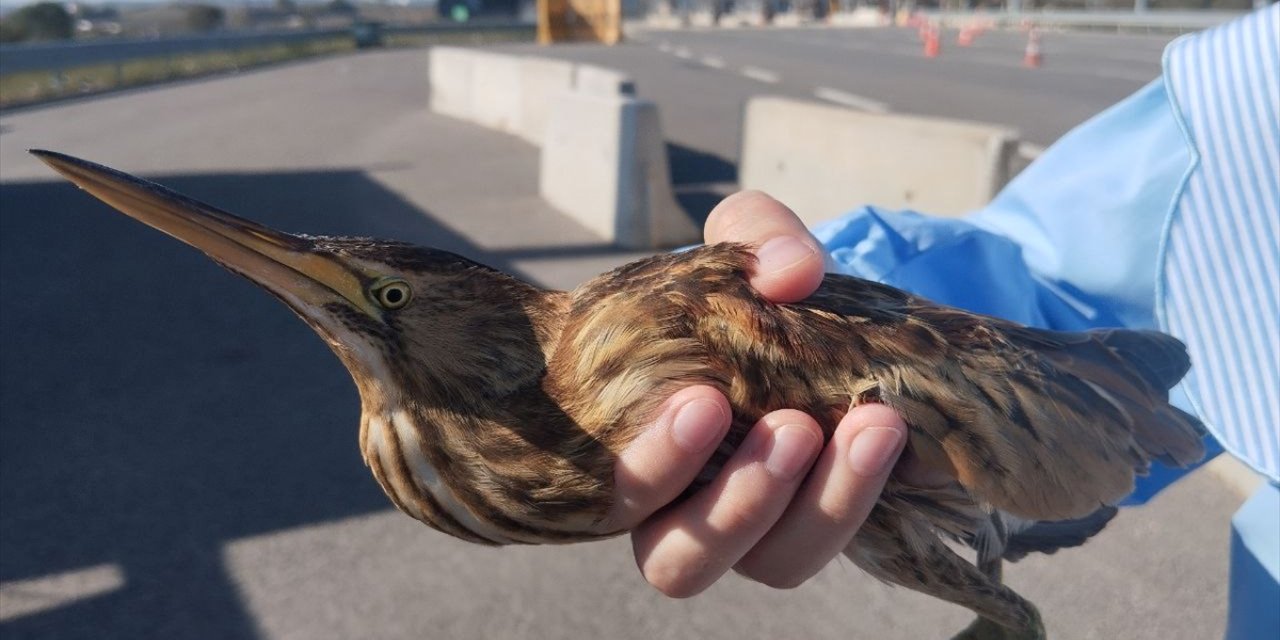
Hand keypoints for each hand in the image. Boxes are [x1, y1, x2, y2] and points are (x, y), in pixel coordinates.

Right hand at [605, 191, 910, 596]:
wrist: (828, 315)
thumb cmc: (751, 288)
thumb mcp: (749, 240)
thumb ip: (759, 237)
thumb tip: (792, 276)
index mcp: (634, 444)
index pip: (611, 494)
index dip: (651, 466)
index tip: (704, 401)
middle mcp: (681, 507)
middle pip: (680, 561)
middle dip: (739, 503)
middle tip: (795, 426)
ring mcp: (757, 530)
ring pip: (775, 565)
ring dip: (825, 505)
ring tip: (874, 425)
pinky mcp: (823, 528)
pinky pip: (839, 546)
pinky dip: (870, 496)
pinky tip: (899, 437)